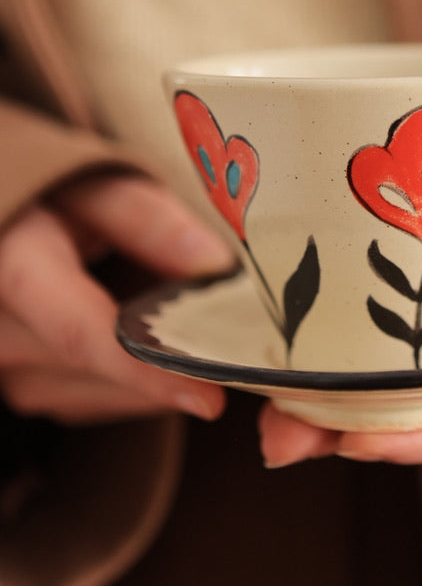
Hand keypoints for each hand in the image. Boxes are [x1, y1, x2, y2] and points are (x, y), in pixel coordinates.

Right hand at [0, 172, 234, 424]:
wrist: (8, 218)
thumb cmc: (50, 191)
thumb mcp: (93, 185)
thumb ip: (148, 220)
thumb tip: (216, 265)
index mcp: (10, 263)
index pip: (77, 331)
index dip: (146, 369)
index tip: (210, 398)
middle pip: (99, 369)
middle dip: (170, 362)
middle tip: (235, 339)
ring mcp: (5, 363)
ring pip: (98, 394)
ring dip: (151, 374)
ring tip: (184, 327)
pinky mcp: (21, 384)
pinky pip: (88, 400)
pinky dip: (128, 380)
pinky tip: (146, 342)